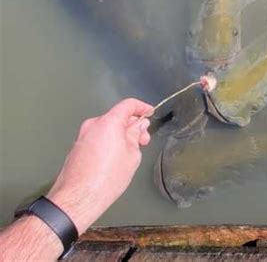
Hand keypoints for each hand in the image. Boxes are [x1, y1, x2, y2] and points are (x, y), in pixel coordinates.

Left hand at [46, 98, 152, 233]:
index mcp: (108, 122)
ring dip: (121, 135)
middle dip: (132, 125)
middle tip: (143, 139)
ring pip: (107, 128)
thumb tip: (138, 126)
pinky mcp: (77, 148)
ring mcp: (83, 136)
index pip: (128, 105)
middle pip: (117, 116)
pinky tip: (115, 159)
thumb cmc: (106, 179)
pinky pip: (98, 138)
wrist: (77, 199)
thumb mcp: (132, 155)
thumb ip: (136, 135)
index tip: (150, 113)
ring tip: (130, 153)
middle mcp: (93, 125)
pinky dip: (109, 142)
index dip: (142, 107)